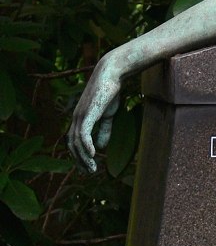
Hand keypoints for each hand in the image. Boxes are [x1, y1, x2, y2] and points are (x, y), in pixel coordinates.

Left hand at [67, 54, 121, 173]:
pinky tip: (93, 154)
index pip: (74, 141)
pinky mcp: (87, 113)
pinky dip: (86, 146)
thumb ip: (103, 130)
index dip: (79, 155)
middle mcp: (76, 118)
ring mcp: (80, 116)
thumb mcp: (108, 114)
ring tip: (92, 168)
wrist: (112, 73)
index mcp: (80, 118)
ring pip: (77, 142)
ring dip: (83, 157)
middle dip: (79, 161)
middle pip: (72, 145)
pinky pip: (83, 133)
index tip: (88, 167)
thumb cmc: (110, 91)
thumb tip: (100, 147)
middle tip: (89, 172)